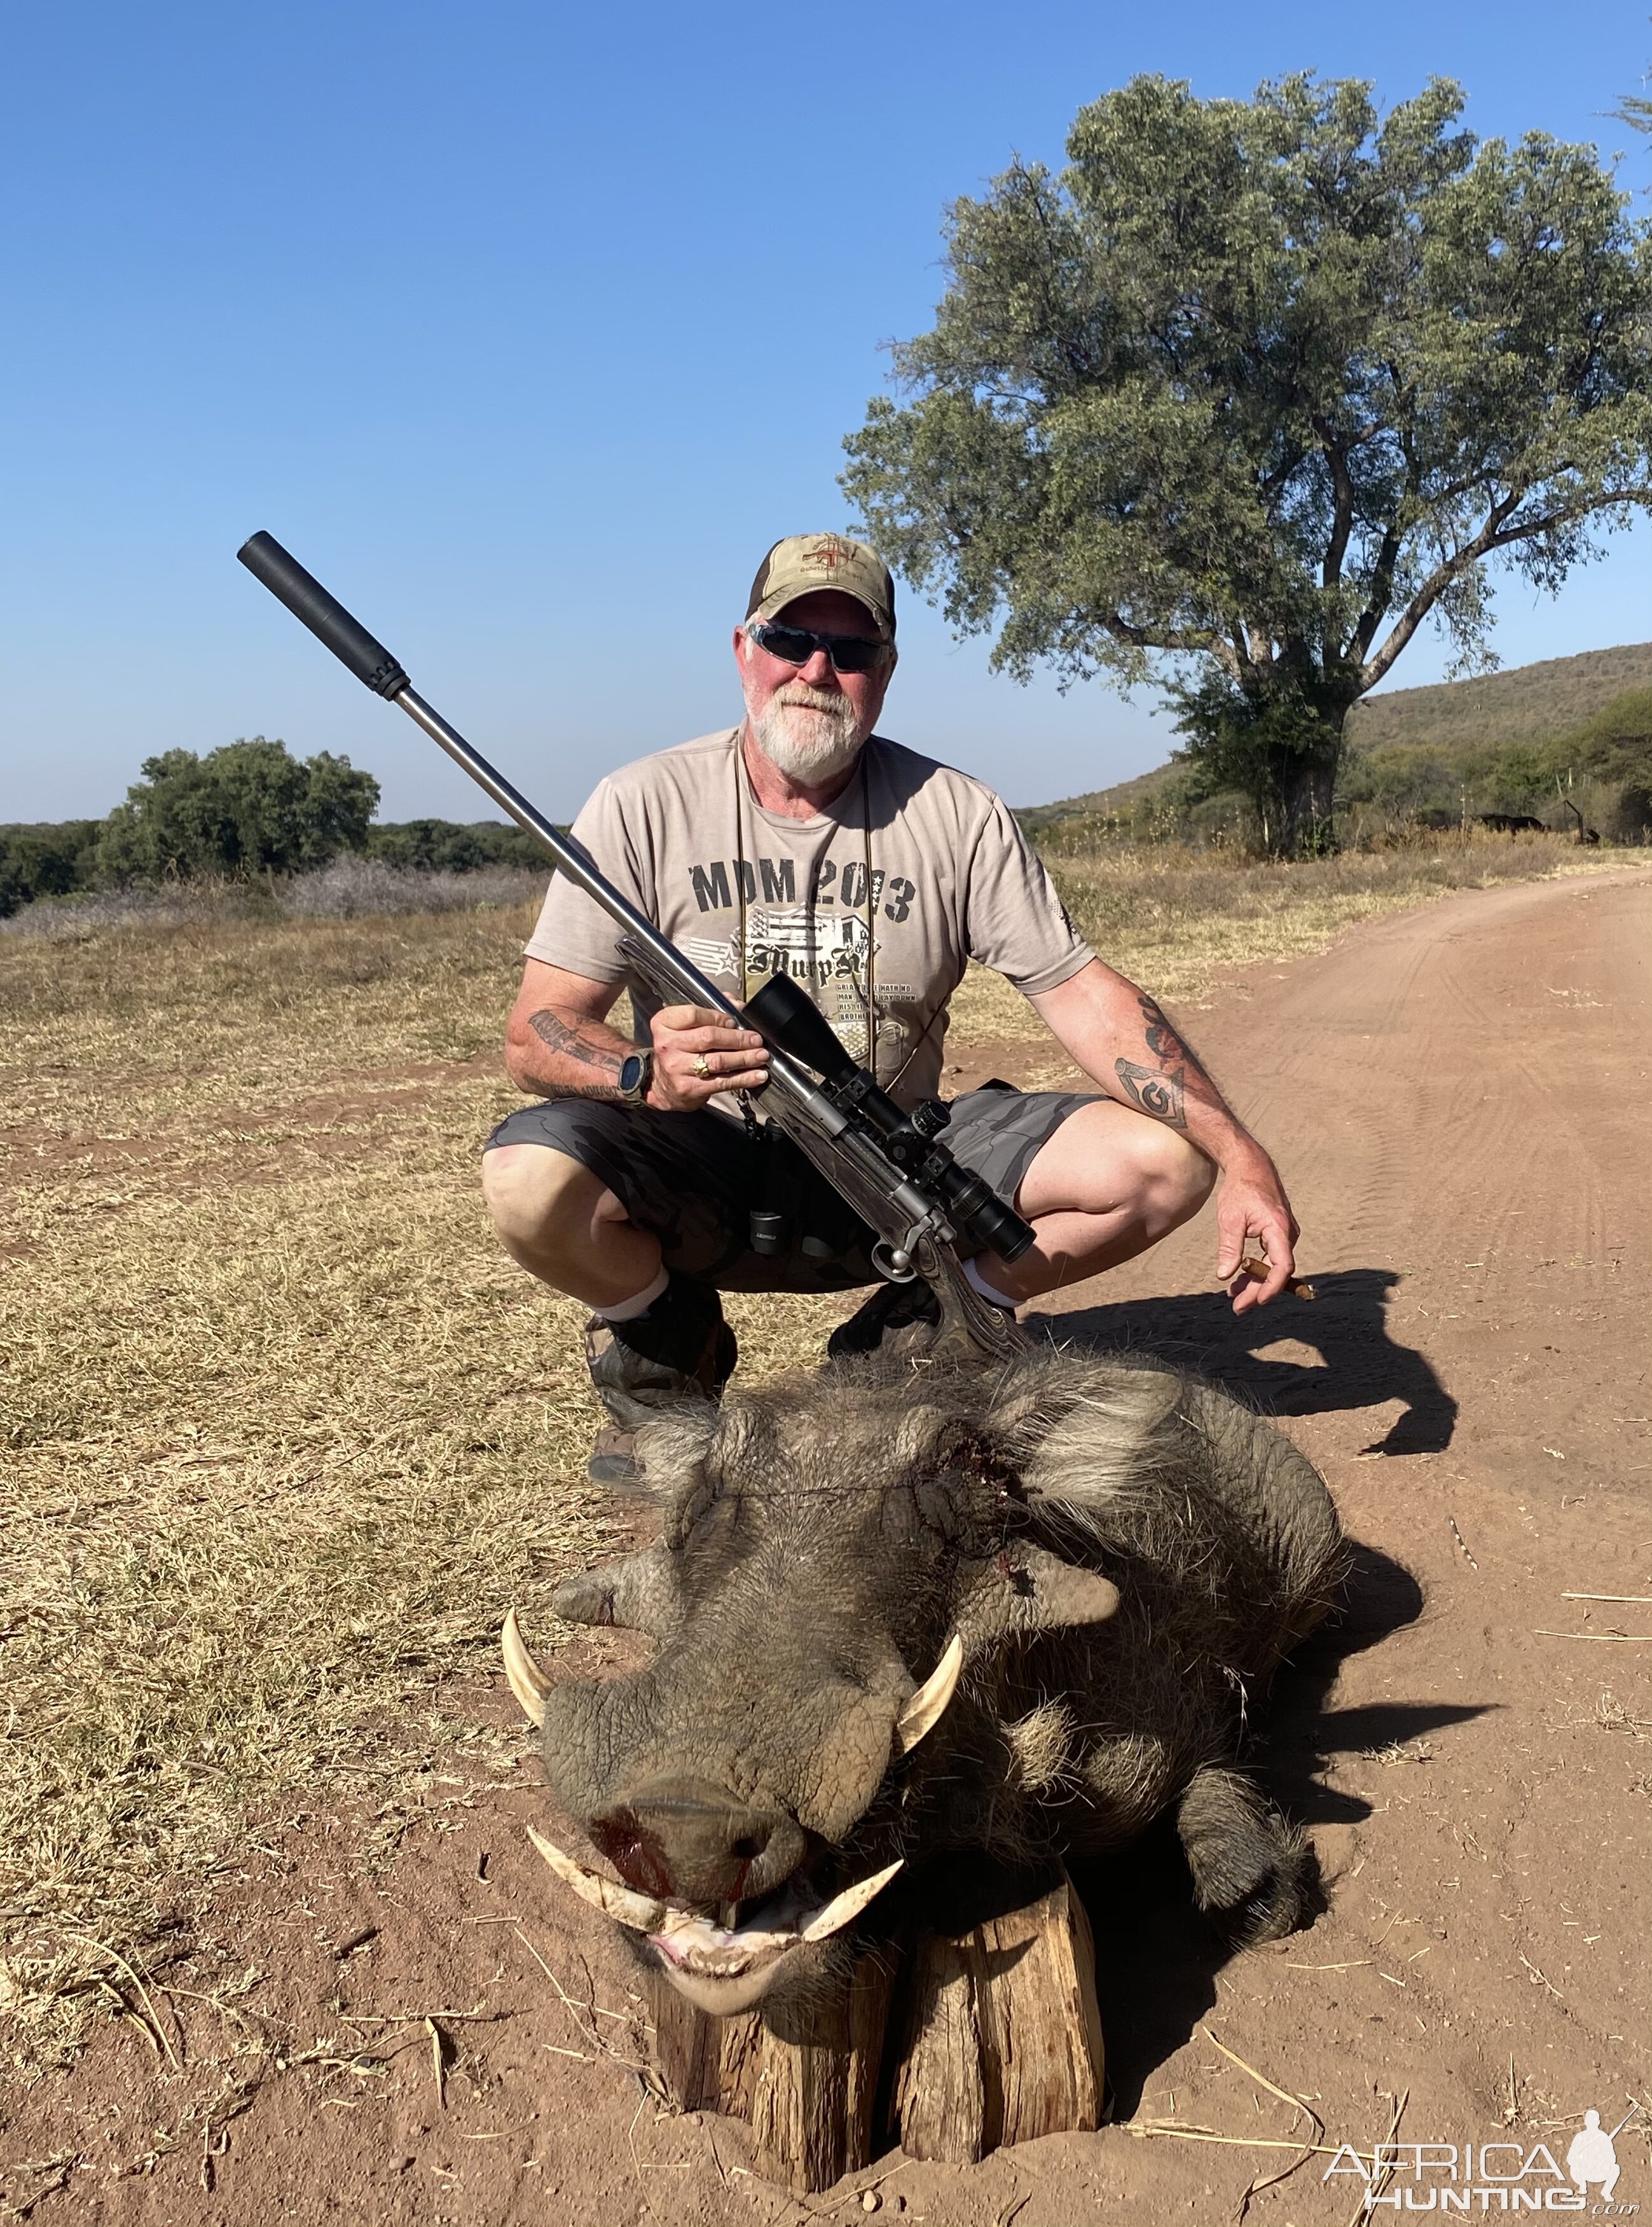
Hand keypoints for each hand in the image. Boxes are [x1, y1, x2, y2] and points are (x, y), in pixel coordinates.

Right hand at [648, 1004, 768, 1109]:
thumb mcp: (685, 1028)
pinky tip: (757, 1075)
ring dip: (745, 1058)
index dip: (718, 1017)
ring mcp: (677, 1068)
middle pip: (709, 1037)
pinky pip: (722, 1082)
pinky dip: (744, 1078)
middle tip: (756, 1040)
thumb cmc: (679, 1050)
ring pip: (718, 1060)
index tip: (735, 1021)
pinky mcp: (689, 1088)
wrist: (663, 1086)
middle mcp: (668, 1045)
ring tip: (761, 1056)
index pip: (693, 1014)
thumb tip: (738, 1005)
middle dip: (738, 1038)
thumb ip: (710, 1012)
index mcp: (665, 1024)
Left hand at [1213, 1147, 1299, 1314]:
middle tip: (1237, 1307)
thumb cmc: (1240, 1189)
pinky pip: (1272, 1256)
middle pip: (1277, 1270)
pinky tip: (1240, 1278)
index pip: (1283, 1265)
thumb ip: (1229, 1248)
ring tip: (1234, 1295)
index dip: (1272, 1287)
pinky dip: (1258, 1269)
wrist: (1250, 1166)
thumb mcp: (1229, 1219)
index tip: (1257, 1300)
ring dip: (1256, 1281)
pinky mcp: (1279, 1233)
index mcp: (1278, 1228)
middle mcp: (1288, 1232)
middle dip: (1258, 1290)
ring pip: (1274, 1265)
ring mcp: (1285, 1232)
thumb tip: (1225, 1276)